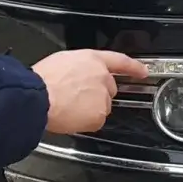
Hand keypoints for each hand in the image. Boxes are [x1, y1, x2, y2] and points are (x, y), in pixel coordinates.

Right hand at [31, 50, 148, 134]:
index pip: (120, 61)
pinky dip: (85, 121)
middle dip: (97, 94)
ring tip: (68, 107)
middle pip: (109, 89)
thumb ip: (78, 67)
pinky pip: (95, 121)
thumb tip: (77, 75)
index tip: (143, 71)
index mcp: (92, 60)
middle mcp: (102, 77)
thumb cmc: (43, 79)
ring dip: (89, 108)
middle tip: (76, 98)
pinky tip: (71, 116)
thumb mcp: (61, 61)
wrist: (39, 96)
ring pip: (101, 106)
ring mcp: (102, 97)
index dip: (133, 67)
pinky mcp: (99, 115)